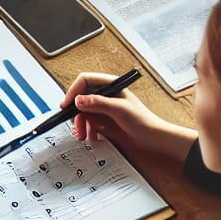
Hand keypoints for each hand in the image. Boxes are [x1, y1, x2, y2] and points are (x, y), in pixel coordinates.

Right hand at [62, 73, 193, 160]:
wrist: (153, 138)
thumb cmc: (143, 121)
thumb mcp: (119, 110)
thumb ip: (98, 103)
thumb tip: (78, 100)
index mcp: (110, 85)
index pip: (85, 81)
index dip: (74, 91)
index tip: (67, 104)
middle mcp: (106, 94)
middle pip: (81, 98)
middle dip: (76, 112)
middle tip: (75, 123)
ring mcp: (104, 107)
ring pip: (83, 112)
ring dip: (80, 123)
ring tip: (83, 134)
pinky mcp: (104, 119)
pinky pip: (89, 122)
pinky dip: (87, 130)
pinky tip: (91, 136)